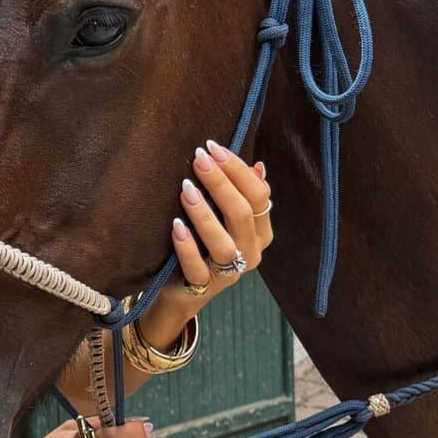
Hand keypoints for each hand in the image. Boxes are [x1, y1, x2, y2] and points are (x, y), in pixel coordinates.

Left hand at [170, 141, 273, 306]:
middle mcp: (250, 252)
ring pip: (224, 244)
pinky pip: (198, 269)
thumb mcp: (224, 218)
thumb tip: (258, 166)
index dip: (238, 170)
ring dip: (205, 215)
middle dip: (221, 184)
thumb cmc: (204, 243)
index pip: (259, 196)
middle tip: (199, 160)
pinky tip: (176, 227)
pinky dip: (187, 248)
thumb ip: (240, 194)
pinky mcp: (204, 287)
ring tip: (187, 191)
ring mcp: (229, 273)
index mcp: (260, 232)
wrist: (181, 290)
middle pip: (242, 214)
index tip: (213, 147)